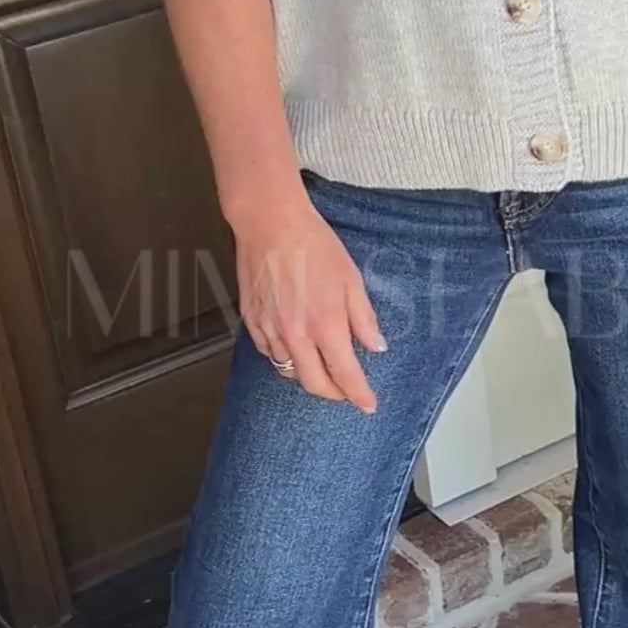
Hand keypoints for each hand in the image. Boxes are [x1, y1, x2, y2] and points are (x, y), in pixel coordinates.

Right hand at [232, 181, 385, 412]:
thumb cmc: (314, 245)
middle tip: (346, 389)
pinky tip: (294, 344)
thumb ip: (364, 319)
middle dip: (333, 393)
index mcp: (325, 326)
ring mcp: (269, 330)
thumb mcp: (352, 280)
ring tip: (321, 363)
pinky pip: (268, 351)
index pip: (346, 376)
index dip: (359, 395)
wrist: (271, 223)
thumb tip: (376, 347)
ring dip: (308, 373)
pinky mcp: (251, 320)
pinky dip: (283, 355)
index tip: (368, 405)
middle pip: (314, 384)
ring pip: (288, 370)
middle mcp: (295, 335)